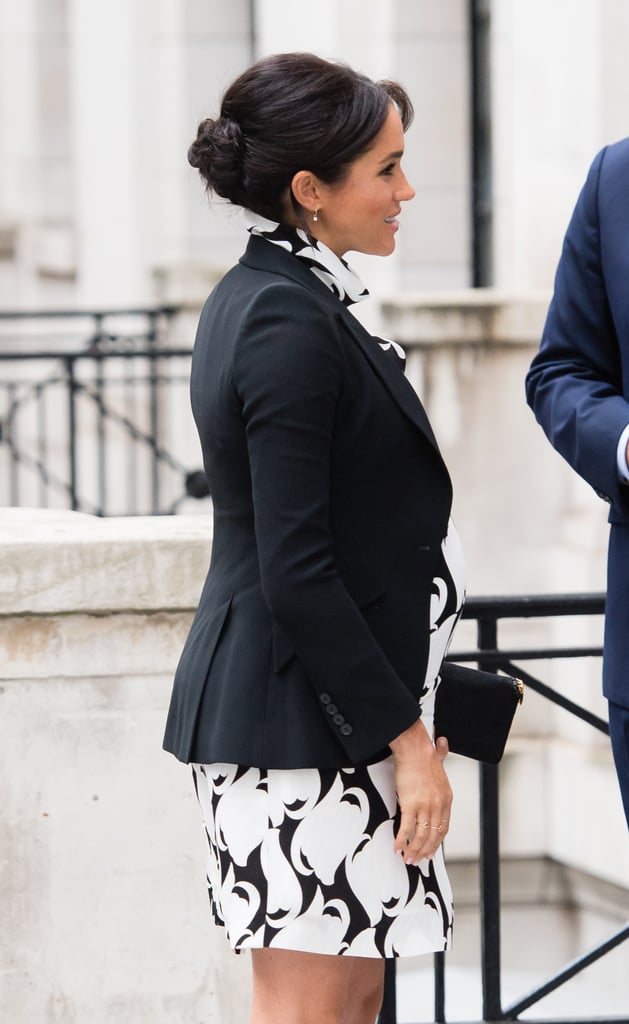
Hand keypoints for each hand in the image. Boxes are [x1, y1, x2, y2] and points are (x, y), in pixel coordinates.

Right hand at [389, 722, 451, 863]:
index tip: (430, 851)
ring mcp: (425, 807)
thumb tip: (443, 744)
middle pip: (433, 836)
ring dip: (413, 850)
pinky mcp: (411, 805)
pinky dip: (401, 840)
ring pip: (420, 836)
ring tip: (407, 858)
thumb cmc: (423, 753)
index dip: (437, 842)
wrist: (414, 749)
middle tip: (417, 860)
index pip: (443, 828)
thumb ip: (442, 755)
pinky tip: (397, 847)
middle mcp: (438, 806)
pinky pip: (406, 828)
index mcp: (446, 798)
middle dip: (424, 851)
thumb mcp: (438, 758)